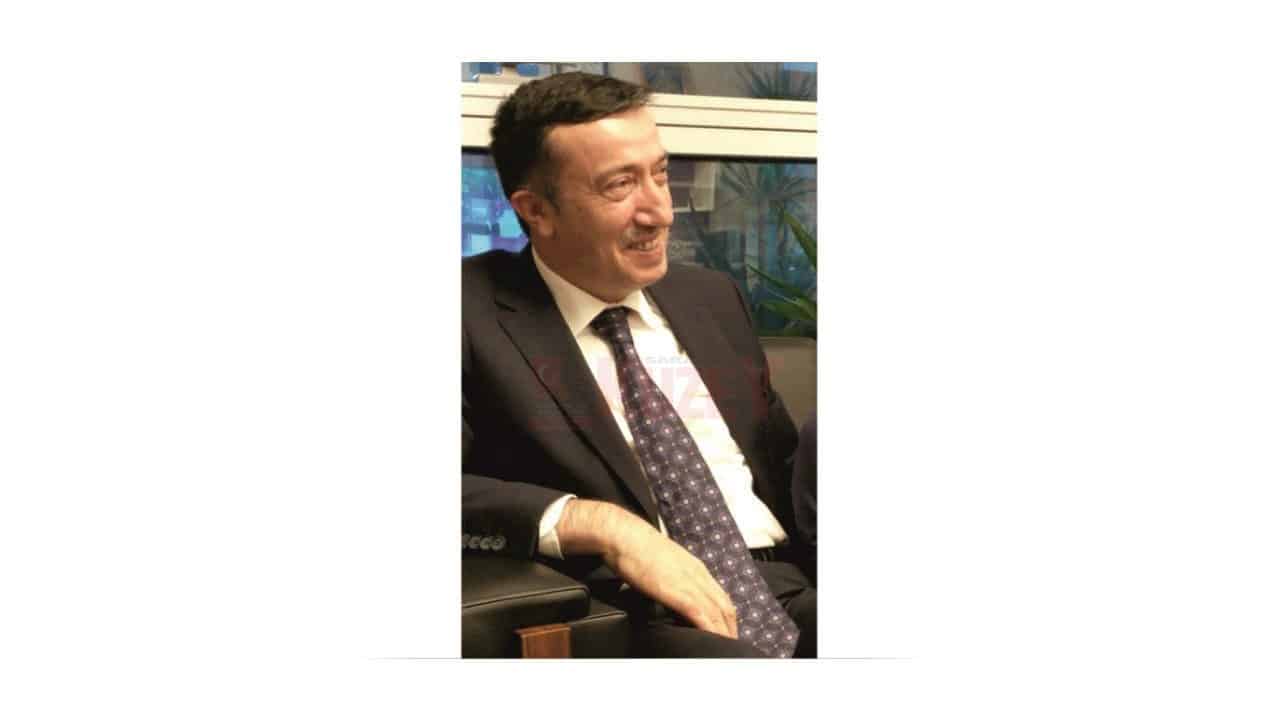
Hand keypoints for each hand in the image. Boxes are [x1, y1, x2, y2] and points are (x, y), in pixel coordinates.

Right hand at [556, 499, 737, 637]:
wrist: (624, 536)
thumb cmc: (637, 548)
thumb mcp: (663, 563)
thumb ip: (673, 577)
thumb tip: (671, 591)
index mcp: (695, 568)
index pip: (721, 596)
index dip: (727, 616)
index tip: (727, 631)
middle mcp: (698, 574)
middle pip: (725, 607)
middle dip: (730, 629)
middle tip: (730, 646)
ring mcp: (689, 582)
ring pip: (717, 613)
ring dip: (724, 634)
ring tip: (725, 651)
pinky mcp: (677, 591)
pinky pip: (701, 614)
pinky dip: (710, 630)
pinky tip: (712, 641)